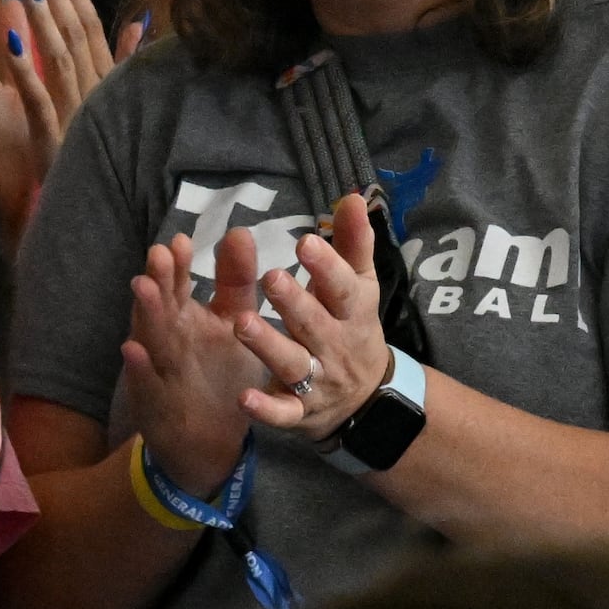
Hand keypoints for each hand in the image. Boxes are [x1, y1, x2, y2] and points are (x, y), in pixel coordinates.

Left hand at [14, 0, 142, 148]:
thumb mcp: (117, 104)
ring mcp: (75, 113)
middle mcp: (95, 91)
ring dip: (44, 19)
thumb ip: (125, 61)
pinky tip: (10, 40)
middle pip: (76, 34)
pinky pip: (38, 98)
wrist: (100, 212)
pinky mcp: (54, 137)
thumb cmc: (104, 156)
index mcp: (106, 82)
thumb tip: (141, 22)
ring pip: (59, 58)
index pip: (91, 26)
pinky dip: (26, 69)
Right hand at [119, 229, 276, 493]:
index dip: (178, 265)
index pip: (176, 286)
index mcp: (182, 319)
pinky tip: (133, 350)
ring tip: (143, 287)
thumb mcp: (232, 322)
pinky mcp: (156, 404)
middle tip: (159, 253)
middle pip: (159, 307)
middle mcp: (165, 340)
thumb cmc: (218, 370)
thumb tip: (238, 231)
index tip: (182, 241)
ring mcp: (158, 370)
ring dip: (146, 314)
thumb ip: (235, 280)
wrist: (208, 438)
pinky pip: (146, 385)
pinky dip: (138, 368)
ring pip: (150, 340)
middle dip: (158, 280)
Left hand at [228, 193, 396, 443]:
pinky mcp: (298, 412)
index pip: (344, 288)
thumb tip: (351, 196)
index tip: (305, 242)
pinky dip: (265, 408)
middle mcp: (335, 346)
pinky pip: (282, 413)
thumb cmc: (353, 329)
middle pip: (315, 323)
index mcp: (352, 312)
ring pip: (293, 363)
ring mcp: (317, 381)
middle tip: (270, 277)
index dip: (328, 266)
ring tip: (242, 324)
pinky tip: (243, 398)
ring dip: (269, 345)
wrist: (366, 400)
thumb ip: (353, 243)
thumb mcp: (360, 287)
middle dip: (294, 302)